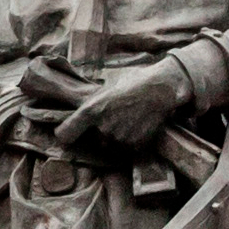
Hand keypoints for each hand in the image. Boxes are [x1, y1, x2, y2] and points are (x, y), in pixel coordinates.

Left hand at [52, 57, 192, 157]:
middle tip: (114, 115)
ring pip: (110, 144)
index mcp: (91, 110)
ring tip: (128, 117)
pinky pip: (126, 148)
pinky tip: (137, 123)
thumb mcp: (107, 85)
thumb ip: (91, 100)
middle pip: (92, 139)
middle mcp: (103, 128)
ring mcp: (120, 138)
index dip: (65, 133)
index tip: (69, 131)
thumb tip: (74, 104)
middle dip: (99, 131)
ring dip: (115, 135)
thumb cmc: (134, 80)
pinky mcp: (135, 145)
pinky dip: (130, 139)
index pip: (65, 134)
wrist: (163, 87)